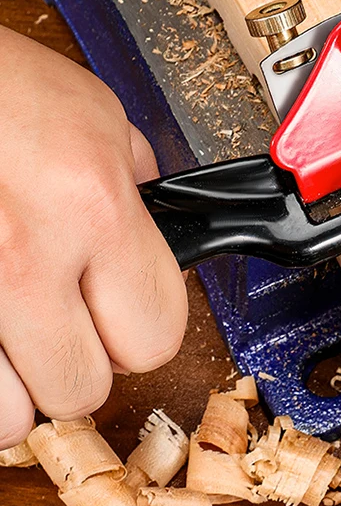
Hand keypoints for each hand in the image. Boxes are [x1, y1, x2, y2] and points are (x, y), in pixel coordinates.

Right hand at [0, 26, 186, 447]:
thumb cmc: (1, 85)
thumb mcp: (96, 115)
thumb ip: (137, 186)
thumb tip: (160, 228)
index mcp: (94, 208)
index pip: (157, 336)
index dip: (146, 327)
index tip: (128, 311)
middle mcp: (25, 259)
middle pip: (84, 391)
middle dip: (81, 362)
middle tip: (65, 320)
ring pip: (8, 420)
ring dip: (16, 385)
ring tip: (12, 329)